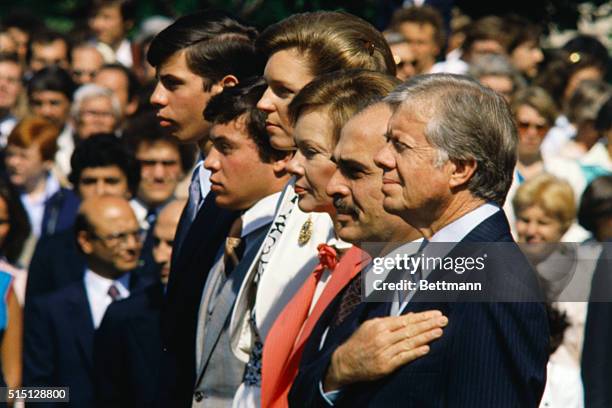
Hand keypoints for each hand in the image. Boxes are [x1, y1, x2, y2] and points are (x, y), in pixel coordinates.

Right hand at [323, 310, 447, 390]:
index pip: (406, 319)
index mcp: (380, 325)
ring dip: (426, 337)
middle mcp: (382, 337)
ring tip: (439, 331)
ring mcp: (384, 352)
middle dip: (428, 324)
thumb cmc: (360, 342)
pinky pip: (403, 358)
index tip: (436, 314)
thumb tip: (410, 316)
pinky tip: (426, 348)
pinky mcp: (385, 366)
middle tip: (443, 320)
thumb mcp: (371, 326)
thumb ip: (391, 321)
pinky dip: (415, 353)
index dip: (422, 316)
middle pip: (410, 329)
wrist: (345, 362)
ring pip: (409, 342)